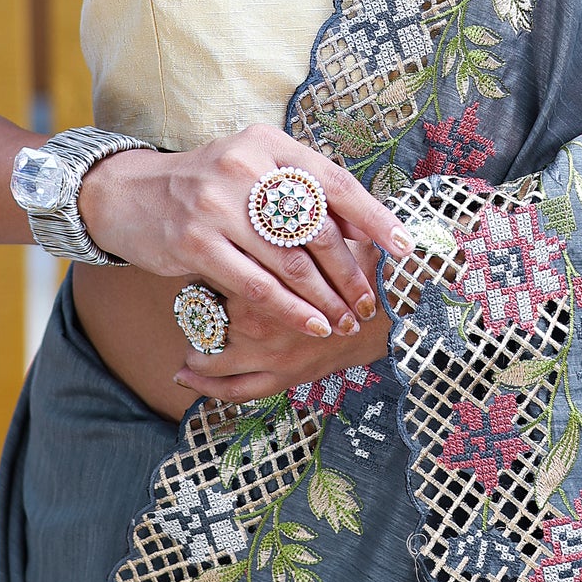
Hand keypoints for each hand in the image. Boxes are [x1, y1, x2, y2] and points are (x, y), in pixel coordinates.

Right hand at [77, 124, 411, 339]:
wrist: (129, 195)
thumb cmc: (208, 189)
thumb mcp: (254, 171)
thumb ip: (303, 192)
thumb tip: (366, 228)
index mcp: (269, 144)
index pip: (334, 182)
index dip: (374, 217)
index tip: (404, 247)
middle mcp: (245, 166)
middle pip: (316, 229)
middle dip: (349, 273)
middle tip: (368, 302)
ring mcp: (217, 204)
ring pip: (290, 263)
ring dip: (324, 299)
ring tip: (344, 321)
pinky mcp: (196, 242)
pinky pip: (256, 286)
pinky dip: (289, 310)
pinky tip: (310, 324)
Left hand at [173, 238, 391, 402]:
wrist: (398, 318)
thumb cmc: (365, 272)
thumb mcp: (325, 233)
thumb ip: (291, 219)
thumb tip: (260, 192)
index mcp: (261, 277)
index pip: (208, 272)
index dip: (198, 266)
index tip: (197, 262)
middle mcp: (257, 316)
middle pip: (199, 312)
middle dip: (190, 306)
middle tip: (188, 297)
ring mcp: (265, 352)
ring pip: (208, 353)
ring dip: (193, 346)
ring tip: (188, 336)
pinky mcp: (277, 378)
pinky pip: (231, 389)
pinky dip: (203, 384)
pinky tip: (183, 375)